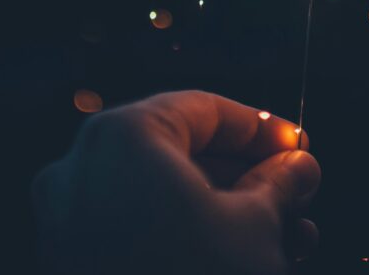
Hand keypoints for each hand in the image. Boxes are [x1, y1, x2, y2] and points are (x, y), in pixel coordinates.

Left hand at [33, 91, 320, 273]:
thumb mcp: (255, 228)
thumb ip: (279, 185)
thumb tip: (298, 167)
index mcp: (124, 137)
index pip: (204, 110)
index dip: (262, 128)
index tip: (300, 148)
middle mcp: (82, 168)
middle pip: (183, 153)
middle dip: (249, 177)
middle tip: (297, 196)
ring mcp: (68, 220)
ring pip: (163, 196)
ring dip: (228, 212)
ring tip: (288, 238)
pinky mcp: (70, 263)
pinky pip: (138, 230)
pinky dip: (188, 235)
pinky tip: (243, 258)